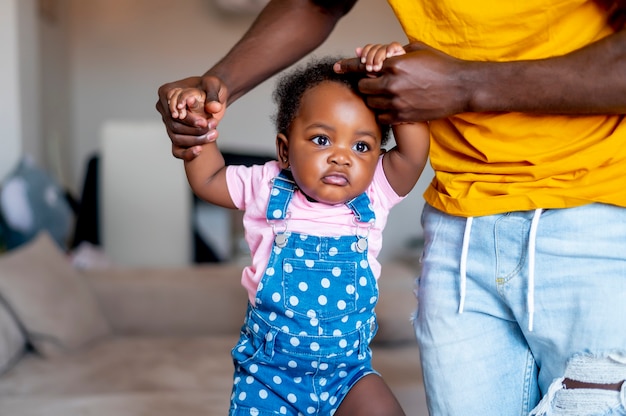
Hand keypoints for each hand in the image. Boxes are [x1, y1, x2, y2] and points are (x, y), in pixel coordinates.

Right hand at [156, 76, 227, 160]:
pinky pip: (176, 149)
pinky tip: (200, 150)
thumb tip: (213, 107)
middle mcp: (164, 109)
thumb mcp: (214, 85)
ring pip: (176, 138)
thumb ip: (213, 95)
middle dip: (194, 130)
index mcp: (167, 92)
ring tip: (213, 135)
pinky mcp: (175, 135)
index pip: (173, 110)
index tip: (204, 122)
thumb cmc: (211, 87)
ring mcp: (168, 123)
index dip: (188, 118)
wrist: (213, 97)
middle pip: (174, 125)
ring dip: (195, 140)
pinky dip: (187, 153)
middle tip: (213, 129)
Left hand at [334, 41, 470, 122]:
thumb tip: (373, 53)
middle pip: (363, 88)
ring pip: (371, 104)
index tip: (337, 67)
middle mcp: (393, 84)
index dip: (347, 66)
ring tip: (386, 96)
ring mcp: (397, 103)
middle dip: (366, 85)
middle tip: (374, 84)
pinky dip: (383, 113)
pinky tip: (393, 107)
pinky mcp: (403, 117)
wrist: (461, 88)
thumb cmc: (441, 66)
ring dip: (375, 100)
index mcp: (395, 65)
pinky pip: (381, 117)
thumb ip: (394, 52)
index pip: (363, 66)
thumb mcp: (418, 51)